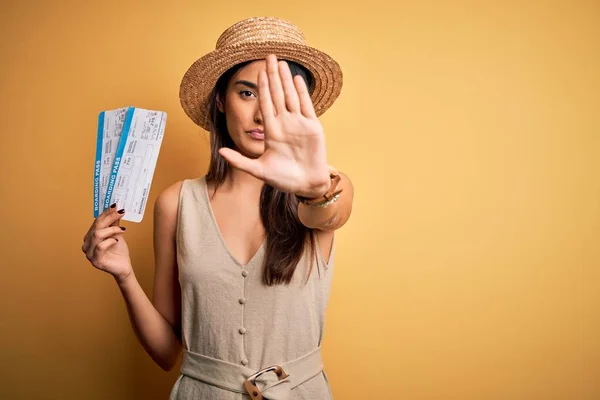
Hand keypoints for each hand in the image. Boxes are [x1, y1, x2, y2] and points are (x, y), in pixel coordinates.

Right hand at [82, 205, 131, 283]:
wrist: (123, 266)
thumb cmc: (118, 251)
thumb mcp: (116, 234)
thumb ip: (114, 223)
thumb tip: (116, 209)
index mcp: (90, 236)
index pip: (96, 221)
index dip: (106, 213)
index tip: (116, 206)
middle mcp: (87, 244)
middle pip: (96, 226)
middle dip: (110, 217)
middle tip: (121, 212)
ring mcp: (89, 253)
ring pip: (97, 235)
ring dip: (111, 230)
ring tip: (122, 230)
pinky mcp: (95, 260)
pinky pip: (100, 246)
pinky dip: (110, 241)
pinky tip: (117, 241)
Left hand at [219, 54, 330, 197]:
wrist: (306, 186)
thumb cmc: (284, 180)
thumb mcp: (258, 170)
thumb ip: (240, 161)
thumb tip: (220, 152)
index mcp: (272, 131)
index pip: (266, 104)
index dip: (262, 88)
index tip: (257, 71)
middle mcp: (285, 124)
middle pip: (277, 94)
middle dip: (273, 76)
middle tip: (269, 56)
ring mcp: (299, 124)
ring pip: (291, 96)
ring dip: (286, 80)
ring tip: (281, 62)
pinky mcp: (313, 128)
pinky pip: (306, 107)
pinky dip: (302, 93)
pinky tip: (296, 79)